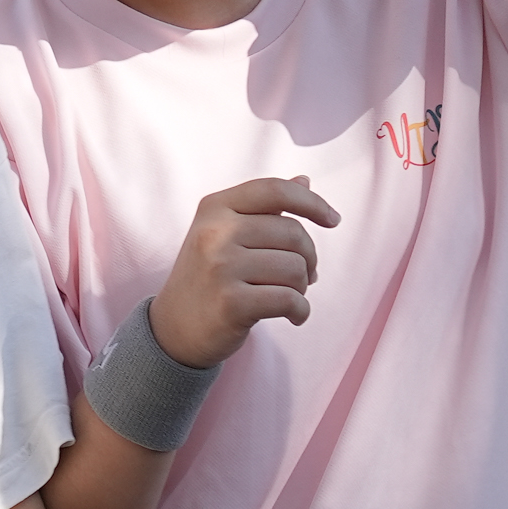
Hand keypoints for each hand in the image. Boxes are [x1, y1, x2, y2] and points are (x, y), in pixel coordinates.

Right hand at [149, 176, 339, 368]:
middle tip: (301, 276)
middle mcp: (215, 232)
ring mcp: (220, 267)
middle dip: (308, 258)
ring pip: (295, 269)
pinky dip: (301, 311)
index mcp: (214, 208)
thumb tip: (304, 181)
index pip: (274, 190)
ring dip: (302, 287)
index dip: (312, 203)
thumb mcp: (225, 233)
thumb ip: (265, 208)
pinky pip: (290, 300)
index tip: (333, 219)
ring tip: (287, 295)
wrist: (174, 327)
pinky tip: (293, 315)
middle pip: (293, 233)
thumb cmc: (208, 276)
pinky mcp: (231, 303)